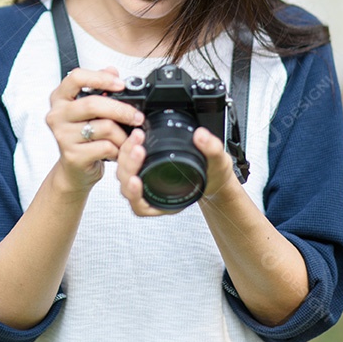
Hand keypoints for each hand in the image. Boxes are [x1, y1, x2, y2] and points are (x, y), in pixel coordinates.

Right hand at [45, 67, 144, 193]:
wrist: (74, 169)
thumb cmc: (82, 136)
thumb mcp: (89, 110)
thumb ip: (99, 87)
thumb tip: (112, 69)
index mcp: (59, 98)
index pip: (76, 77)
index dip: (101, 78)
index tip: (120, 84)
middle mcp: (57, 115)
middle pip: (93, 104)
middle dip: (122, 110)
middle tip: (137, 117)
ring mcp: (62, 136)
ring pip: (104, 127)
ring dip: (122, 134)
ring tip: (125, 139)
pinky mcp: (72, 155)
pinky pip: (105, 147)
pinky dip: (117, 149)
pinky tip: (116, 151)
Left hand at [117, 127, 236, 215]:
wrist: (212, 169)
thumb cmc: (213, 173)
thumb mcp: (219, 163)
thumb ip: (212, 150)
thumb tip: (201, 136)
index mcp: (166, 202)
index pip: (141, 206)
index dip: (134, 194)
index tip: (135, 180)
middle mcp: (151, 193)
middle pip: (127, 184)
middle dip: (130, 165)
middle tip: (138, 148)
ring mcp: (144, 178)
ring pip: (123, 172)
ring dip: (126, 155)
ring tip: (137, 138)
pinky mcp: (141, 165)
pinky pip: (126, 161)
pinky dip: (127, 149)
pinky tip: (134, 138)